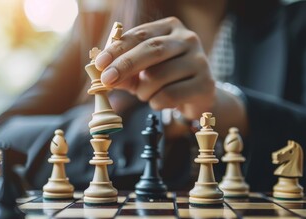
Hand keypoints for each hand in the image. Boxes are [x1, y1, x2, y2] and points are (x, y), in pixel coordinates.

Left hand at [95, 17, 214, 119]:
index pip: (140, 34)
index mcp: (170, 28)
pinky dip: (156, 102)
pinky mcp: (206, 84)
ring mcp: (200, 60)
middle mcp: (188, 39)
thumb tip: (101, 74)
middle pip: (152, 49)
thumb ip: (123, 71)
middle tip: (107, 80)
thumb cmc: (165, 79)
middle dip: (125, 65)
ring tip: (146, 95)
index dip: (118, 49)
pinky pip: (169, 95)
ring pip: (158, 76)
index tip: (99, 63)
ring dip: (143, 91)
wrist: (197, 96)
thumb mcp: (141, 72)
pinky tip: (160, 102)